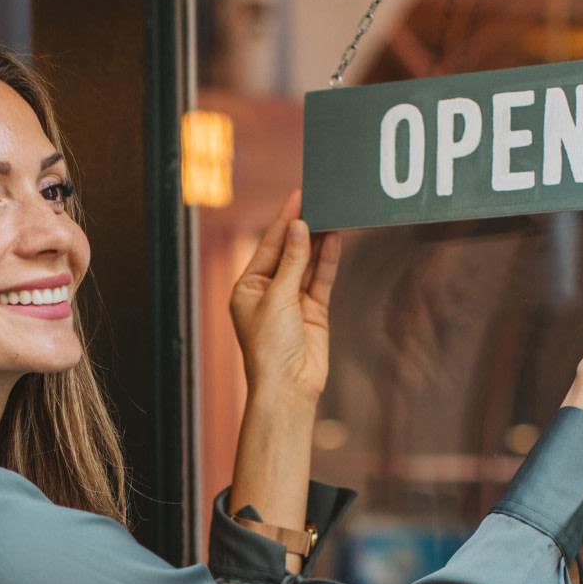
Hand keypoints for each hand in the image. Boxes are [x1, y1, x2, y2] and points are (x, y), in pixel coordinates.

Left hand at [229, 188, 341, 405]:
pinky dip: (328, 260)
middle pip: (288, 252)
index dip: (283, 221)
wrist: (288, 387)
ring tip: (331, 214)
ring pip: (307, 264)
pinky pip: (321, 279)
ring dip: (318, 241)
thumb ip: (293, 262)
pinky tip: (335, 239)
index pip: (268, 246)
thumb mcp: (277, 297)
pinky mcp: (313, 311)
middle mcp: (268, 292)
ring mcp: (292, 301)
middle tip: (318, 200)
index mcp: (247, 288)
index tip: (298, 196)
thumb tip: (300, 228)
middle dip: (302, 228)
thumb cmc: (270, 347)